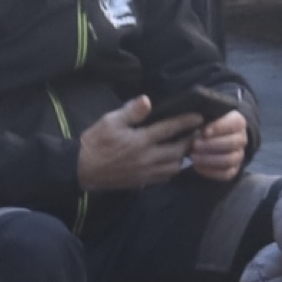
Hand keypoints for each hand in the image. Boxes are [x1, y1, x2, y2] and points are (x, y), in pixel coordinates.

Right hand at [75, 97, 194, 191]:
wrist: (82, 169)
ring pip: (174, 167)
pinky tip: (171, 162)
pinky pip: (164, 177)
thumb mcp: (110, 121)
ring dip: (182, 157)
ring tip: (185, 147)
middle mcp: (148, 158)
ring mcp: (146, 172)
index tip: (199, 117)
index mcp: (141, 141)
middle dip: (189, 142)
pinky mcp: (142, 182)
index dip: (186, 122)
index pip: (169, 129)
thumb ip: (131, 111)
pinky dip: (172, 169)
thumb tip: (147, 100)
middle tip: (197, 133)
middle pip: (178, 151)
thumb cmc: (95, 142)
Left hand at [185, 109, 250, 182]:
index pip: (234, 124)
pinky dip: (210, 172)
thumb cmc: (208, 125)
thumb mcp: (207, 118)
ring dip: (209, 159)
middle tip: (195, 145)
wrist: (213, 138)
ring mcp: (239, 155)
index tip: (205, 132)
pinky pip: (226, 174)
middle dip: (212, 145)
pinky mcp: (234, 169)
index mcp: (238, 122)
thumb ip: (204, 121)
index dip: (220, 128)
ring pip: (229, 160)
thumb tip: (197, 130)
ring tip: (193, 157)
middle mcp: (241, 139)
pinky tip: (196, 167)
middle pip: (232, 143)